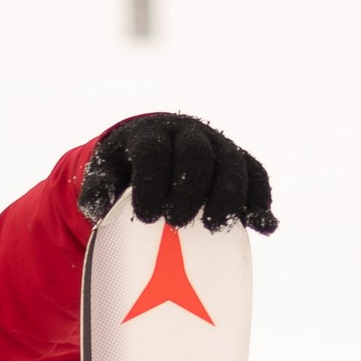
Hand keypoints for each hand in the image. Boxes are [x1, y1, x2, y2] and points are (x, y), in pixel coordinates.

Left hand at [80, 114, 276, 235]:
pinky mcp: (240, 162)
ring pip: (232, 162)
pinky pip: (257, 175)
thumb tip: (102, 209)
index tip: (145, 216)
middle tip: (176, 222)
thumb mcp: (104, 175)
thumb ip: (97, 190)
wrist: (157, 150)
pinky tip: (263, 226)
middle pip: (196, 154)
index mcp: (150, 135)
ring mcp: (218, 145)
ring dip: (228, 195)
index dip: (151, 182)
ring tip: (213, 227)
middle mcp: (187, 134)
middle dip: (189, 188)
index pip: (153, 151)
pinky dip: (261, 200)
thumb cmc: (126, 171)